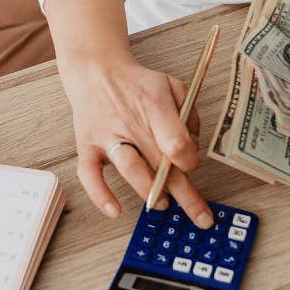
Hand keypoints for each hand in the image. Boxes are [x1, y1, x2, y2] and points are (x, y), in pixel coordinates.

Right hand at [58, 55, 213, 227]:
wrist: (97, 71)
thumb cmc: (137, 84)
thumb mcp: (172, 86)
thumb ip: (189, 114)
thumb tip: (193, 147)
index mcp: (154, 105)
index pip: (176, 141)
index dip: (190, 159)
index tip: (192, 164)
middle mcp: (130, 122)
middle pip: (160, 163)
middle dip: (185, 194)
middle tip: (201, 218)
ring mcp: (107, 135)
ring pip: (130, 168)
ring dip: (149, 190)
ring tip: (163, 204)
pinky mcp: (87, 146)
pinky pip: (89, 174)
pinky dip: (100, 194)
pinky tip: (114, 209)